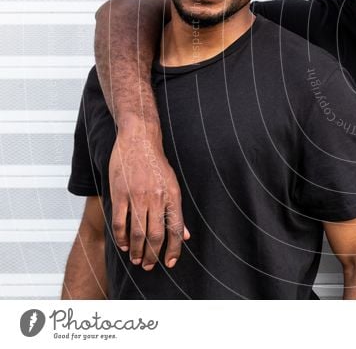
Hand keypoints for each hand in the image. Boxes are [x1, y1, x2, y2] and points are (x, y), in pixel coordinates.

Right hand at [107, 121, 188, 269]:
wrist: (139, 141)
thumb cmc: (156, 164)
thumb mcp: (172, 185)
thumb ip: (176, 212)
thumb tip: (185, 235)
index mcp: (172, 196)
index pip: (175, 229)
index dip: (173, 249)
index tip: (169, 263)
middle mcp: (157, 198)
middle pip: (156, 235)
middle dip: (153, 255)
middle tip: (149, 266)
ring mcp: (137, 197)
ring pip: (137, 232)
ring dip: (136, 250)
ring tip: (136, 260)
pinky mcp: (120, 194)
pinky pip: (120, 222)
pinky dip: (121, 237)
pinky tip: (123, 245)